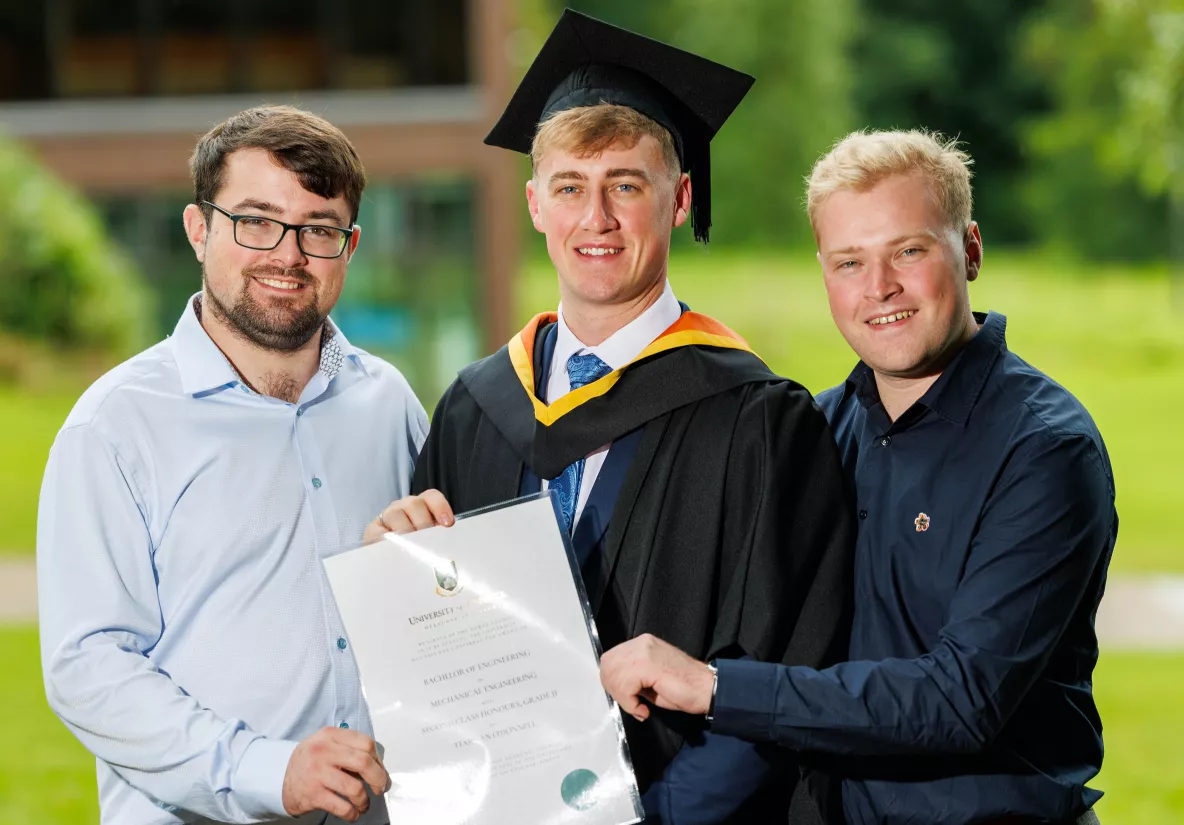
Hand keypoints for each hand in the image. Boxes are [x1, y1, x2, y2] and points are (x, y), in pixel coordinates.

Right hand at [281, 727, 389, 821]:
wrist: (278, 777)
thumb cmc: (309, 761)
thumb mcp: (325, 744)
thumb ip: (348, 747)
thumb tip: (377, 765)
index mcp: (330, 736)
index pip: (366, 743)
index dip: (378, 759)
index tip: (380, 769)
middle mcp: (323, 752)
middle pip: (364, 763)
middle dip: (378, 778)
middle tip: (380, 787)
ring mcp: (317, 773)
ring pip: (355, 788)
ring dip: (364, 800)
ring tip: (364, 803)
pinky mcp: (313, 795)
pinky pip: (342, 807)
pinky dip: (352, 813)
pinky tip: (353, 813)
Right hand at [363, 489, 454, 543]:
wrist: (389, 563)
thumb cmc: (416, 549)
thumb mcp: (430, 540)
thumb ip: (439, 536)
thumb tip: (449, 542)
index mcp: (421, 506)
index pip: (431, 497)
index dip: (440, 507)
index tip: (447, 523)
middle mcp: (404, 507)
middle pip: (415, 504)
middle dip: (423, 523)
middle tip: (427, 541)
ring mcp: (388, 516)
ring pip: (396, 514)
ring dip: (406, 530)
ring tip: (412, 547)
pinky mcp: (373, 529)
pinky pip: (378, 530)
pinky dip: (387, 538)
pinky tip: (394, 548)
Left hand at [599, 633, 715, 721]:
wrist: (707, 689)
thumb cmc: (684, 688)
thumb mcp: (650, 678)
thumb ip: (632, 676)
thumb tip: (615, 685)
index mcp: (642, 643)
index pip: (611, 658)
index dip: (612, 680)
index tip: (625, 697)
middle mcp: (641, 642)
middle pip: (608, 665)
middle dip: (614, 689)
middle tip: (631, 704)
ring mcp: (644, 651)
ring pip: (614, 676)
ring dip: (623, 698)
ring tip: (639, 707)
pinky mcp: (647, 664)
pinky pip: (625, 687)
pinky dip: (630, 703)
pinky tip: (644, 709)